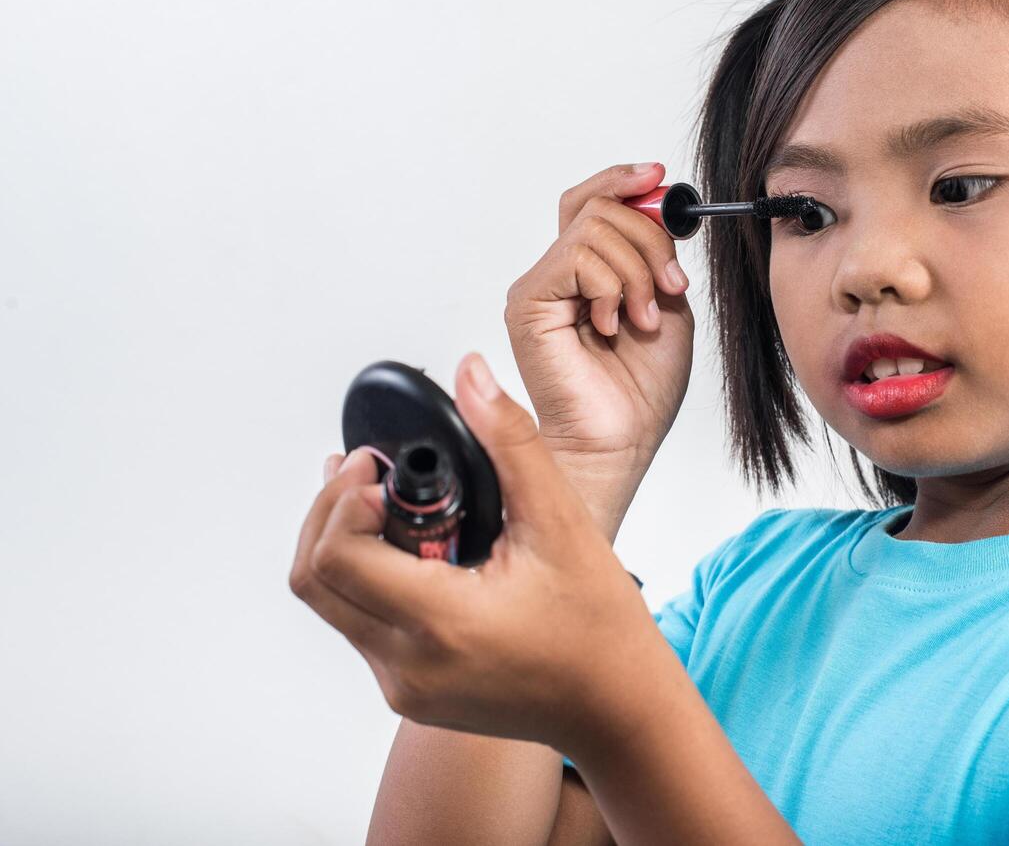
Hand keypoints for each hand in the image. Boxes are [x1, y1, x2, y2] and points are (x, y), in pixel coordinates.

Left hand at [290, 351, 662, 754]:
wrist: (618, 709)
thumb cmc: (601, 628)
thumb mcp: (561, 521)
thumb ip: (510, 441)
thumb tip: (471, 376)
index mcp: (439, 623)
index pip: (335, 556)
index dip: (343, 498)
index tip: (378, 468)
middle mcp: (407, 666)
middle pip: (313, 580)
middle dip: (330, 514)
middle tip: (371, 478)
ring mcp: (403, 687)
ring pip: (330, 605)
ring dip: (344, 547)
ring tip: (387, 506)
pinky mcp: (409, 694)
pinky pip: (360, 627)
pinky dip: (368, 580)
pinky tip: (411, 549)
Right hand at [503, 163, 694, 536]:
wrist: (620, 440)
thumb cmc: (641, 388)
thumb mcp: (666, 302)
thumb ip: (658, 254)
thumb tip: (657, 202)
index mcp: (590, 271)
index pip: (594, 201)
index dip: (626, 181)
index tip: (660, 176)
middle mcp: (559, 272)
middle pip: (600, 206)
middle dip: (650, 240)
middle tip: (668, 286)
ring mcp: (541, 285)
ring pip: (595, 227)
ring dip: (636, 272)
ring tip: (640, 319)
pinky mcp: (530, 301)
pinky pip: (577, 257)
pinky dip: (610, 286)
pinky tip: (611, 324)